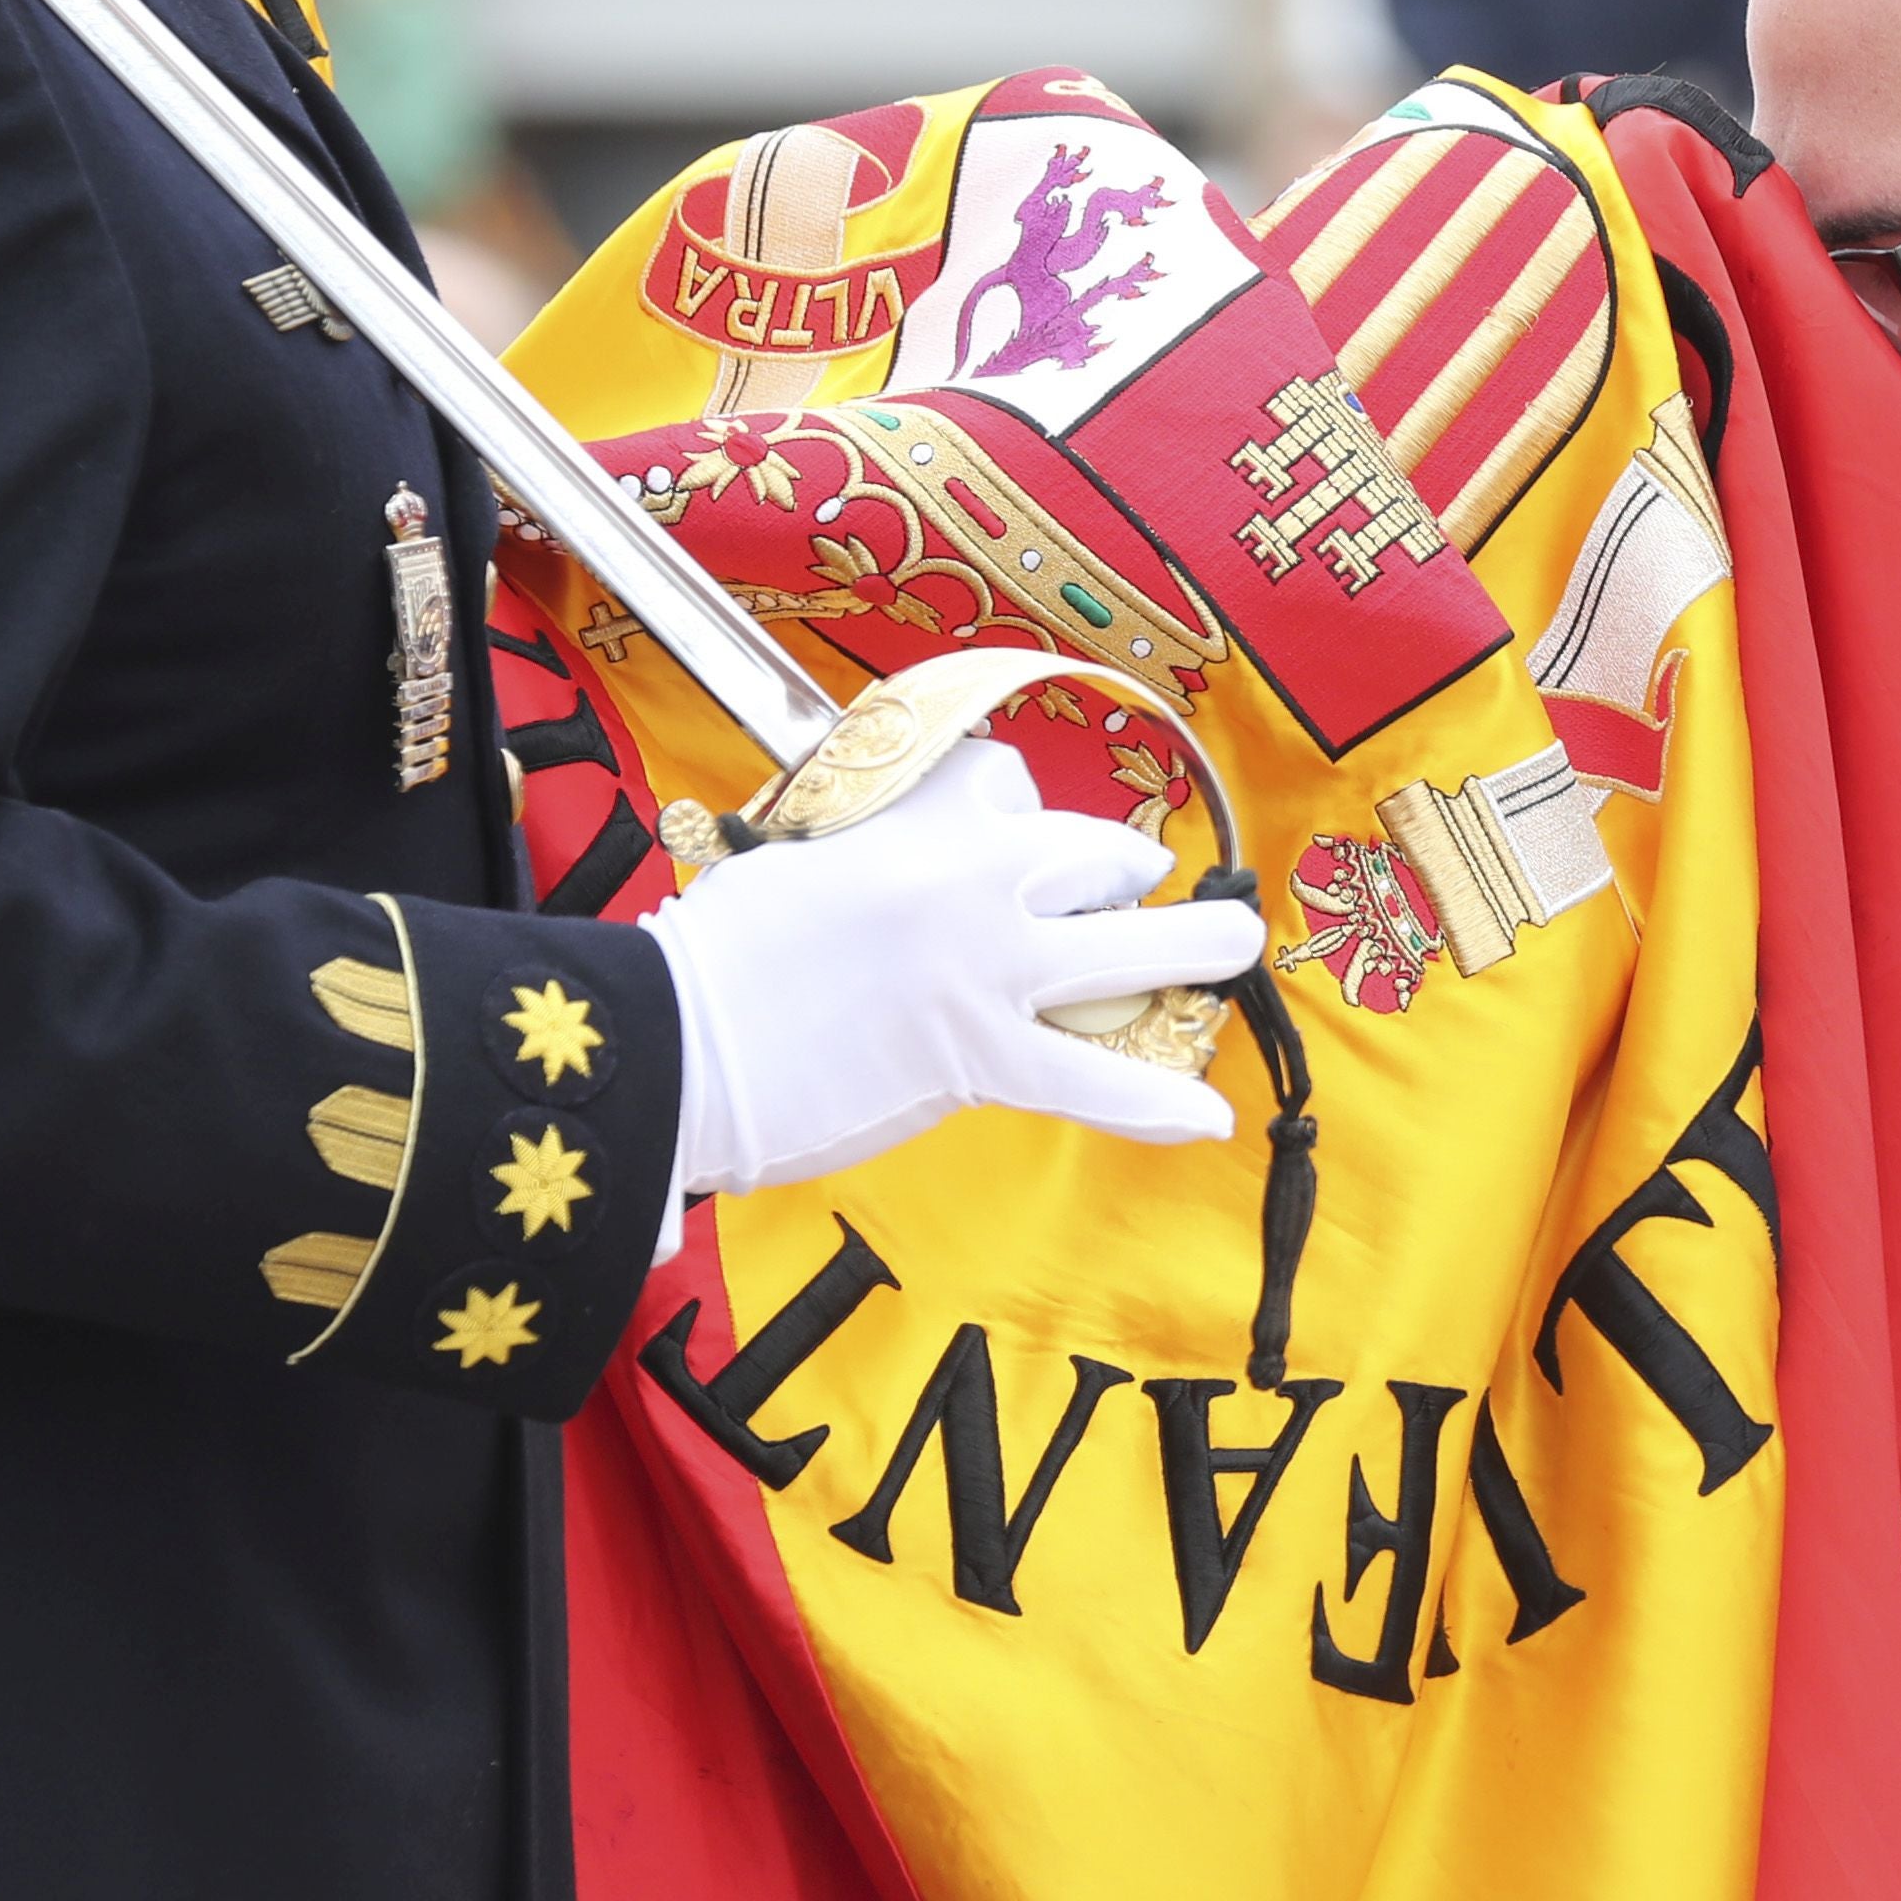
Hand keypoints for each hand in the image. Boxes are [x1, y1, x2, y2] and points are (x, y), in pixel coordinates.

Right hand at [650, 738, 1265, 1195]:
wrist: (667, 1041)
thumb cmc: (710, 959)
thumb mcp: (793, 860)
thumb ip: (869, 855)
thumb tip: (905, 880)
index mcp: (909, 814)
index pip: (1008, 780)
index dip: (1025, 812)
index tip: (1020, 837)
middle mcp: (968, 876)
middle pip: (1099, 853)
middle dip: (1127, 874)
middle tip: (1134, 894)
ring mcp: (986, 967)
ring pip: (1135, 950)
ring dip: (1200, 951)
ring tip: (1233, 954)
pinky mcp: (980, 1055)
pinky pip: (1097, 1080)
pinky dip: (1157, 1104)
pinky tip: (1207, 1120)